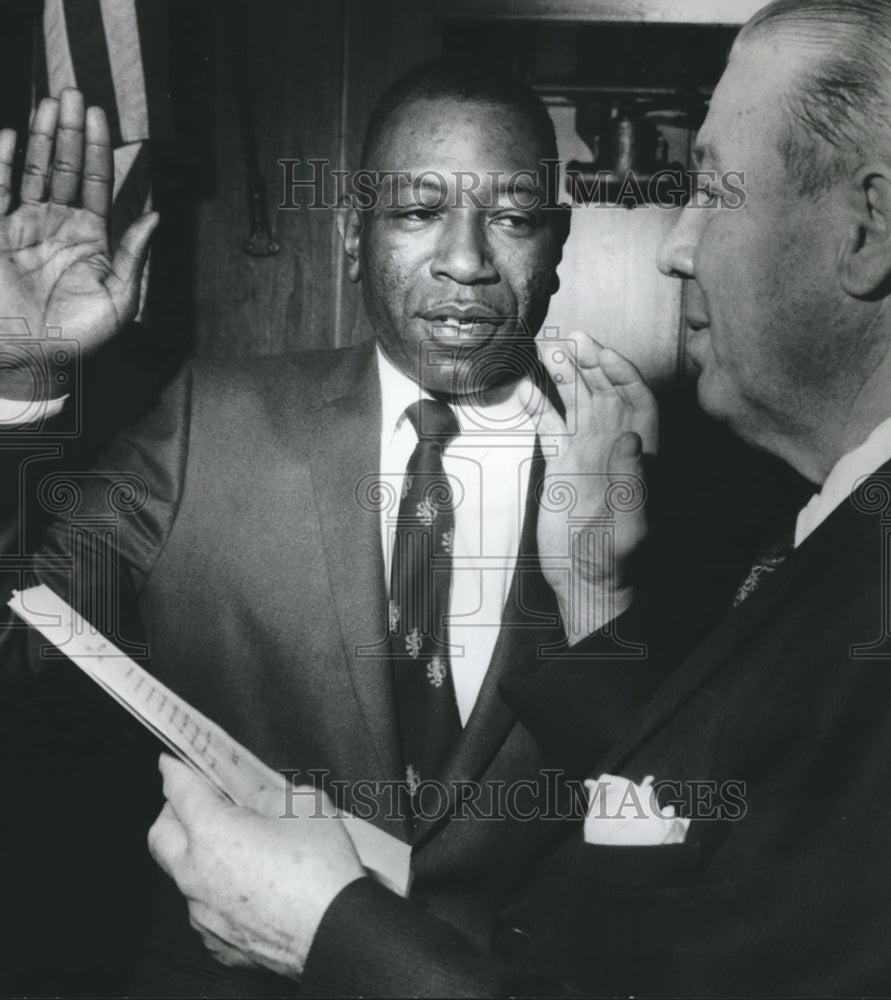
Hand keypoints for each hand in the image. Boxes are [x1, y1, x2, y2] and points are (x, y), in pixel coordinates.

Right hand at [0, 89, 157, 395]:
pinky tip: (11, 135)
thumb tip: (155, 216)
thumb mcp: (119, 297)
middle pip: (63, 167)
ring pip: (32, 171)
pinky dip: (1, 162)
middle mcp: (56, 225)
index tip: (100, 115)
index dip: (97, 148)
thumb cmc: (80, 335)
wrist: (32, 358)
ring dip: (40, 136)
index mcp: (90, 238)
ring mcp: (22, 226)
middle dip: (69, 131)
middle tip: (74, 93)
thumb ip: (135, 254)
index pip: (94, 182)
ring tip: (50, 103)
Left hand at [147, 756, 363, 979]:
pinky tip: (248, 886)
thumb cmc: (323, 870)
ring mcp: (202, 913)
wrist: (339, 931)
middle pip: (160, 835)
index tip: (171, 763)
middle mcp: (196, 874)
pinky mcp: (217, 941)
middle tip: (196, 802)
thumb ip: (269, 795)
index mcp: (213, 833)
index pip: (179, 791)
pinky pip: (203, 908)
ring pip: (181, 874)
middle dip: (172, 813)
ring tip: (235, 848)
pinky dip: (216, 891)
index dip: (174, 770)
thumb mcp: (304, 805)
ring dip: (196, 854)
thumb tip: (254, 801)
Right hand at [528, 333, 657, 642]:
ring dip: (564, 375)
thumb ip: (631, 484)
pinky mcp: (561, 466)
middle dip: (588, 361)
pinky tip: (524, 387)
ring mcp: (585, 454)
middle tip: (566, 338)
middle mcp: (611, 446)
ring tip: (545, 348)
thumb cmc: (614, 561)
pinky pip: (550, 428)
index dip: (619, 370)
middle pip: (603, 391)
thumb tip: (629, 439)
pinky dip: (538, 406)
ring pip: (576, 403)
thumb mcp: (628, 527)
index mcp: (636, 454)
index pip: (634, 399)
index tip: (596, 350)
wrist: (587, 582)